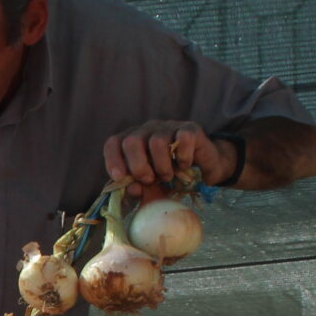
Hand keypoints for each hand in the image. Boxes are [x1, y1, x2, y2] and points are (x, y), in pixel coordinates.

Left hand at [104, 121, 233, 192]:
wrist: (202, 171)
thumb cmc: (169, 176)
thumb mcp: (150, 186)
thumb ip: (137, 188)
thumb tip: (131, 189)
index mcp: (132, 140)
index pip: (114, 143)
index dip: (113, 160)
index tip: (119, 177)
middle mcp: (147, 129)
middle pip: (132, 141)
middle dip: (138, 166)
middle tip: (149, 180)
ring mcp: (169, 126)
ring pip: (157, 142)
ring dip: (162, 166)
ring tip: (168, 176)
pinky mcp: (190, 129)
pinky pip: (183, 139)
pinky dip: (183, 158)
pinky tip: (184, 166)